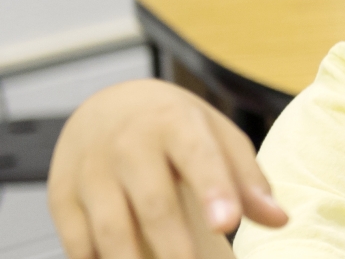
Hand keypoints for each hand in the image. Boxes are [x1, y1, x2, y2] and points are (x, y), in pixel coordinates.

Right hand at [47, 79, 288, 257]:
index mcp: (175, 123)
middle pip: (153, 205)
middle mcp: (127, 145)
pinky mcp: (62, 196)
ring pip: (111, 230)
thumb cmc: (176, 127)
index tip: (227, 224)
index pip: (197, 158)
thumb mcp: (219, 138)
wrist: (110, 105)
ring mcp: (90, 171)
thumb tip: (278, 220)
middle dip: (176, 247)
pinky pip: (78, 241)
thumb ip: (249, 180)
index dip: (214, 192)